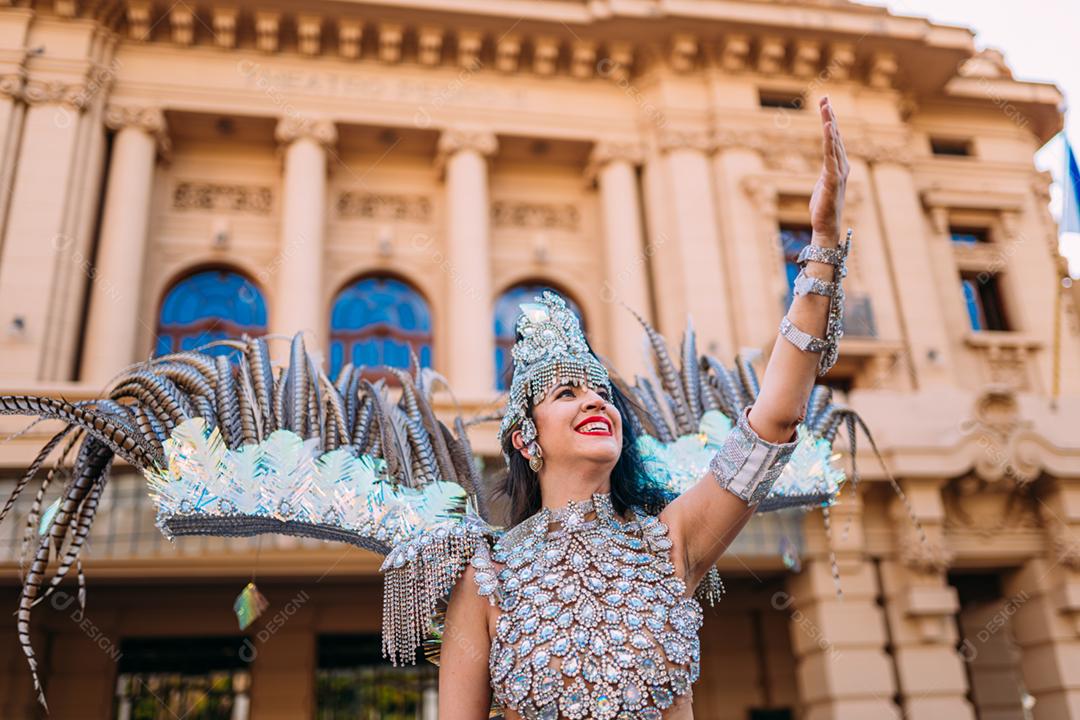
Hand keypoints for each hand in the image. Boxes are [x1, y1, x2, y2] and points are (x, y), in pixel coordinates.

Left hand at [808, 96, 849, 242]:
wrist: (826, 226)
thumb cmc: (824, 208)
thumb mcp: (823, 185)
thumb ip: (826, 173)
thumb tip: (827, 167)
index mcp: (839, 166)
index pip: (834, 138)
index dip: (831, 121)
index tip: (825, 104)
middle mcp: (842, 165)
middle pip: (835, 135)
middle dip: (830, 116)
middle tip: (824, 98)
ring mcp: (838, 171)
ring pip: (833, 142)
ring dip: (830, 123)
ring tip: (825, 107)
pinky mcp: (832, 178)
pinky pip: (830, 156)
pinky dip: (829, 140)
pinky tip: (828, 127)